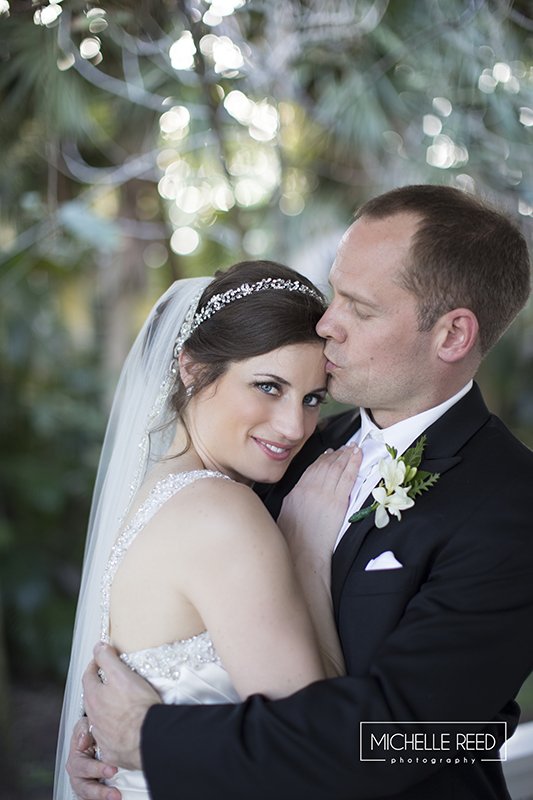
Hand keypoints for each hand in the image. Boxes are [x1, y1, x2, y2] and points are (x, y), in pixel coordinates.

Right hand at [66, 717, 119, 799]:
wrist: (94, 740)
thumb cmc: (89, 734)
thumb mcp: (85, 726)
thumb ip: (84, 730)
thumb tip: (83, 740)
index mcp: (75, 761)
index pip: (84, 768)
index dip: (98, 770)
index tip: (112, 770)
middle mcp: (78, 777)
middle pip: (86, 788)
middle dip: (100, 791)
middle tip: (115, 793)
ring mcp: (85, 786)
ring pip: (90, 796)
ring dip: (103, 797)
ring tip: (117, 797)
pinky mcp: (93, 792)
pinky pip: (95, 798)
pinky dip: (104, 798)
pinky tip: (119, 796)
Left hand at [82, 642, 161, 771]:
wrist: (148, 738)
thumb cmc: (137, 706)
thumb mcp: (122, 674)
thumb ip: (107, 658)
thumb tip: (98, 647)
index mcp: (94, 697)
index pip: (88, 676)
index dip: (94, 665)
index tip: (100, 660)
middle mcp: (94, 717)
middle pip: (91, 698)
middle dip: (98, 687)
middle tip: (109, 680)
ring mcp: (102, 736)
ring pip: (99, 718)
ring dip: (105, 709)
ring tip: (118, 704)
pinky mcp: (112, 750)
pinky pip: (108, 738)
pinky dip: (113, 730)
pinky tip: (123, 728)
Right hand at [278, 444, 360, 564]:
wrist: (303, 551)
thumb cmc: (293, 538)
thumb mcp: (287, 511)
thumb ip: (296, 496)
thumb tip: (303, 490)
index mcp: (297, 490)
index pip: (313, 468)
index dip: (323, 459)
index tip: (330, 453)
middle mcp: (311, 488)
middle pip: (326, 465)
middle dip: (337, 454)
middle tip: (345, 447)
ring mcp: (325, 494)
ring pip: (337, 468)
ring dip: (346, 455)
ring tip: (353, 448)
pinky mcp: (338, 502)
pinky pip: (348, 477)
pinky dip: (354, 464)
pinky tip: (358, 456)